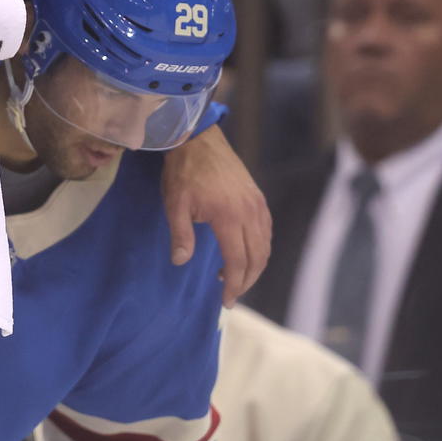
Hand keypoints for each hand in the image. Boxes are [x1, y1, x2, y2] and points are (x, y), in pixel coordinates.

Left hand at [160, 125, 270, 306]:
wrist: (198, 139)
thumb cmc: (183, 172)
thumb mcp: (175, 205)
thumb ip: (181, 235)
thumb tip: (181, 262)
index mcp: (228, 217)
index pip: (237, 261)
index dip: (233, 284)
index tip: (225, 300)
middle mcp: (249, 212)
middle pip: (257, 257)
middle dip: (246, 281)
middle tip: (231, 295)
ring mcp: (256, 204)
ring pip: (265, 245)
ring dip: (255, 266)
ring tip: (237, 279)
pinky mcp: (257, 197)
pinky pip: (266, 230)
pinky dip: (261, 248)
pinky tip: (247, 254)